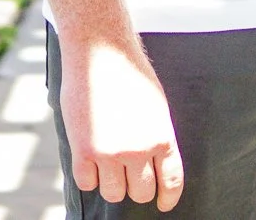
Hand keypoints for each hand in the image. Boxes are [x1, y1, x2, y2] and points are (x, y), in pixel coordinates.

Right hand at [58, 31, 185, 210]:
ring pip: (113, 193)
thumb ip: (156, 136)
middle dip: (135, 186)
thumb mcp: (156, 104)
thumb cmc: (130, 72)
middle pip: (140, 192)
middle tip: (127, 174)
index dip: (167, 198)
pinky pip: (86, 183)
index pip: (171, 181)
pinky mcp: (84, 150)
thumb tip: (154, 164)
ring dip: (110, 183)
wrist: (102, 50)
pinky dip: (88, 176)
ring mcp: (111, 152)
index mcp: (162, 137)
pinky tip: (88, 160)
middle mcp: (139, 149)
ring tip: (106, 165)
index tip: (162, 205)